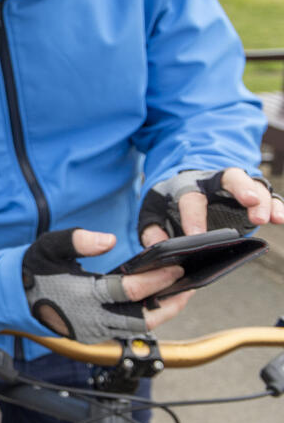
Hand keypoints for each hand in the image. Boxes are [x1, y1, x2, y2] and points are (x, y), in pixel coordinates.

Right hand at [23, 229, 189, 341]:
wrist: (12, 297)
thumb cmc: (33, 269)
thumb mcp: (49, 246)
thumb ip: (78, 240)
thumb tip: (109, 240)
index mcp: (84, 296)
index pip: (130, 291)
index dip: (156, 280)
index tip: (176, 267)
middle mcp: (92, 318)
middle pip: (143, 319)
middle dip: (170, 303)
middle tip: (188, 287)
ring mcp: (93, 331)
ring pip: (138, 330)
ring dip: (161, 314)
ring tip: (177, 297)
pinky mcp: (92, 336)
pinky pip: (126, 332)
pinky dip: (144, 320)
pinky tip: (153, 305)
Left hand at [139, 168, 283, 245]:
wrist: (185, 184)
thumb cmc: (170, 202)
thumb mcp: (154, 214)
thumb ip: (152, 229)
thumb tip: (157, 245)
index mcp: (186, 185)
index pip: (190, 198)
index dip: (193, 217)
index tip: (197, 235)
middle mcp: (214, 182)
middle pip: (231, 177)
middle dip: (241, 188)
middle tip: (250, 202)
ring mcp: (237, 187)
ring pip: (254, 186)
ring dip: (262, 201)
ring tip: (266, 218)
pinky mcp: (253, 195)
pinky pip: (269, 197)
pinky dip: (277, 206)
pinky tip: (280, 218)